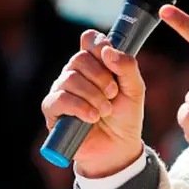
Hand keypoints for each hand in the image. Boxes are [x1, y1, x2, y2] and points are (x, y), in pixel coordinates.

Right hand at [41, 30, 145, 177]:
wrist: (117, 148)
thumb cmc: (124, 116)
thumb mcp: (135, 90)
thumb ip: (127, 67)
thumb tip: (108, 50)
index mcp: (95, 63)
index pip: (89, 40)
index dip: (97, 43)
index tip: (109, 55)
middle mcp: (75, 73)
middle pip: (79, 58)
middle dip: (101, 77)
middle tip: (113, 94)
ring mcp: (61, 90)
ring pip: (70, 78)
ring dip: (93, 95)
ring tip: (105, 111)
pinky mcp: (52, 110)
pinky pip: (60, 99)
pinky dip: (79, 107)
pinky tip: (92, 117)